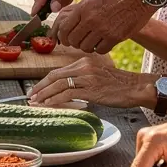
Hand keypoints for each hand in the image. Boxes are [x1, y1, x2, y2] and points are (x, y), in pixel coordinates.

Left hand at [30, 56, 152, 109]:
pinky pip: (68, 93)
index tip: (36, 89)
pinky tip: (49, 104)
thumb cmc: (119, 84)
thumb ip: (83, 78)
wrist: (136, 87)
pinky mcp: (92, 89)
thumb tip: (67, 90)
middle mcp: (84, 66)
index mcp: (84, 61)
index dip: (44, 81)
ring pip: (59, 84)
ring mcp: (87, 77)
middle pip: (54, 76)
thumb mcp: (98, 75)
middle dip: (40, 87)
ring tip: (36, 102)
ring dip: (44, 94)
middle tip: (30, 96)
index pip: (58, 71)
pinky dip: (56, 99)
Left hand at [54, 0, 151, 53]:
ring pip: (86, 47)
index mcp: (83, 8)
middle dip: (75, 43)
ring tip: (92, 41)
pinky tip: (103, 42)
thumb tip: (69, 18)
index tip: (67, 39)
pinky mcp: (115, 37)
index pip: (64, 29)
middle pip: (73, 41)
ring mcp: (103, 29)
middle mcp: (90, 19)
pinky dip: (100, 48)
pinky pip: (101, 50)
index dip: (63, 37)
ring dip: (87, 46)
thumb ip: (81, 7)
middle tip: (80, 41)